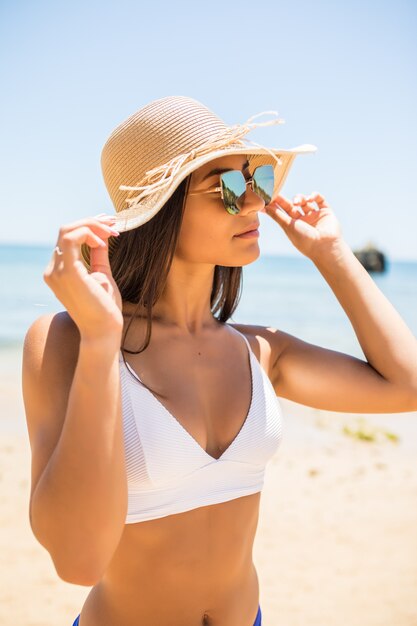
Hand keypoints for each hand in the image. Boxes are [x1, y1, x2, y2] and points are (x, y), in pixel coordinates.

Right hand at [43, 215, 123, 342]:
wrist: (104, 331)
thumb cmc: (104, 309)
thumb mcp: (102, 275)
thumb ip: (99, 256)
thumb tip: (102, 237)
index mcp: (58, 271)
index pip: (67, 238)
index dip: (89, 227)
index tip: (110, 227)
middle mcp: (53, 270)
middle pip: (66, 230)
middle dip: (92, 222)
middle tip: (113, 223)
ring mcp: (57, 271)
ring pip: (67, 230)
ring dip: (92, 225)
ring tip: (112, 231)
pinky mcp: (67, 272)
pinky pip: (71, 238)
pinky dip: (89, 233)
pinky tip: (104, 241)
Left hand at [263, 192, 343, 259]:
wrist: (325, 247)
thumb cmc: (304, 240)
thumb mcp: (288, 226)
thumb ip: (277, 215)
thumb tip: (264, 207)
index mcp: (293, 225)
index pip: (283, 211)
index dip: (276, 204)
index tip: (268, 196)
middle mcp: (303, 220)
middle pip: (293, 205)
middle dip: (285, 199)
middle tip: (277, 193)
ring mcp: (314, 215)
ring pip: (306, 201)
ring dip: (300, 198)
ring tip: (298, 202)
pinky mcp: (326, 212)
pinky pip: (320, 200)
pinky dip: (315, 196)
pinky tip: (310, 198)